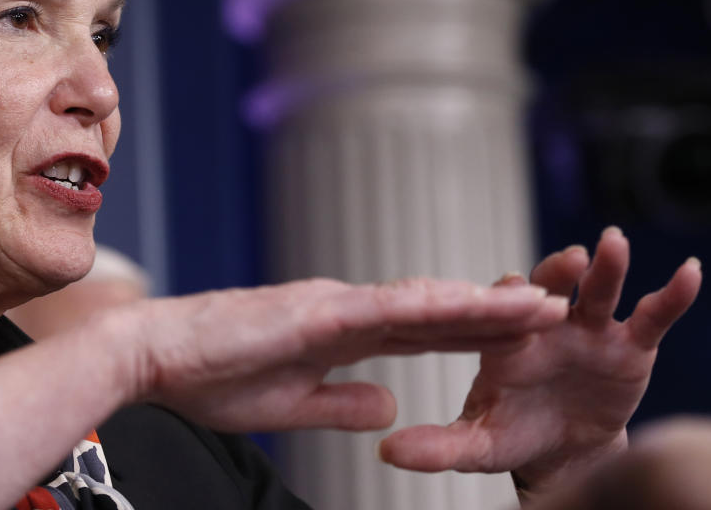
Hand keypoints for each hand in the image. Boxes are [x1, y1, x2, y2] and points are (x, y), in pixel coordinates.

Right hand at [122, 277, 567, 433]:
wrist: (155, 354)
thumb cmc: (211, 378)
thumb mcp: (291, 407)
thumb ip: (344, 403)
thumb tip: (391, 409)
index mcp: (339, 331)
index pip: (420, 331)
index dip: (472, 330)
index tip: (520, 331)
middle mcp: (344, 308)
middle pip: (435, 312)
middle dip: (496, 312)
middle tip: (554, 305)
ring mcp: (332, 305)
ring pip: (423, 302)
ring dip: (484, 303)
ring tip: (542, 302)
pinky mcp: (316, 312)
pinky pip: (388, 310)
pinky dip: (436, 306)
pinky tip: (478, 304)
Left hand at [376, 227, 701, 496]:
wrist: (561, 449)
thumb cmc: (512, 432)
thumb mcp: (478, 442)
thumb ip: (439, 445)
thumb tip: (388, 452)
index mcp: (502, 338)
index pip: (499, 306)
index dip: (506, 296)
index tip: (510, 285)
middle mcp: (544, 323)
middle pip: (548, 285)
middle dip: (556, 270)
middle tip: (568, 257)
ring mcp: (587, 329)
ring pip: (597, 289)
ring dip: (605, 267)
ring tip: (613, 245)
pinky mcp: (627, 344)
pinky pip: (651, 315)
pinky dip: (671, 296)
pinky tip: (689, 274)